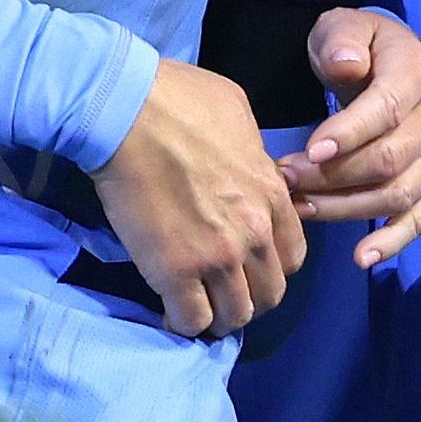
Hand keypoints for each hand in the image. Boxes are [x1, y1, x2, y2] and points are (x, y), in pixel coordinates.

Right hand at [94, 58, 305, 337]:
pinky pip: (192, 320)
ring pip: (234, 316)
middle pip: (270, 294)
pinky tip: (170, 312)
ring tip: (196, 306)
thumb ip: (253, 152)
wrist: (126, 111)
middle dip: (248, 297)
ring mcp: (216, 256)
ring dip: (217, 316)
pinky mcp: (174, 272)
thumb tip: (248, 165)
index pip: (293, 257)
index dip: (271, 266)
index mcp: (272, 194)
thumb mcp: (237, 113)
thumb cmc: (177, 98)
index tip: (248, 265)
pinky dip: (183, 323)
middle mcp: (253, 232)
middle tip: (221, 290)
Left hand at [288, 7, 420, 262]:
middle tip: (285, 179)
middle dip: (334, 176)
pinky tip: (361, 258)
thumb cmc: (357, 47)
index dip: (348, 134)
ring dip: (346, 208)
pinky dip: (391, 242)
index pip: (387, 110)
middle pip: (389, 160)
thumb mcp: (343, 28)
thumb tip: (346, 65)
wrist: (387, 63)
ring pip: (399, 195)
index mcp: (419, 73)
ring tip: (301, 208)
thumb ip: (341, 41)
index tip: (308, 152)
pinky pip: (419, 220)